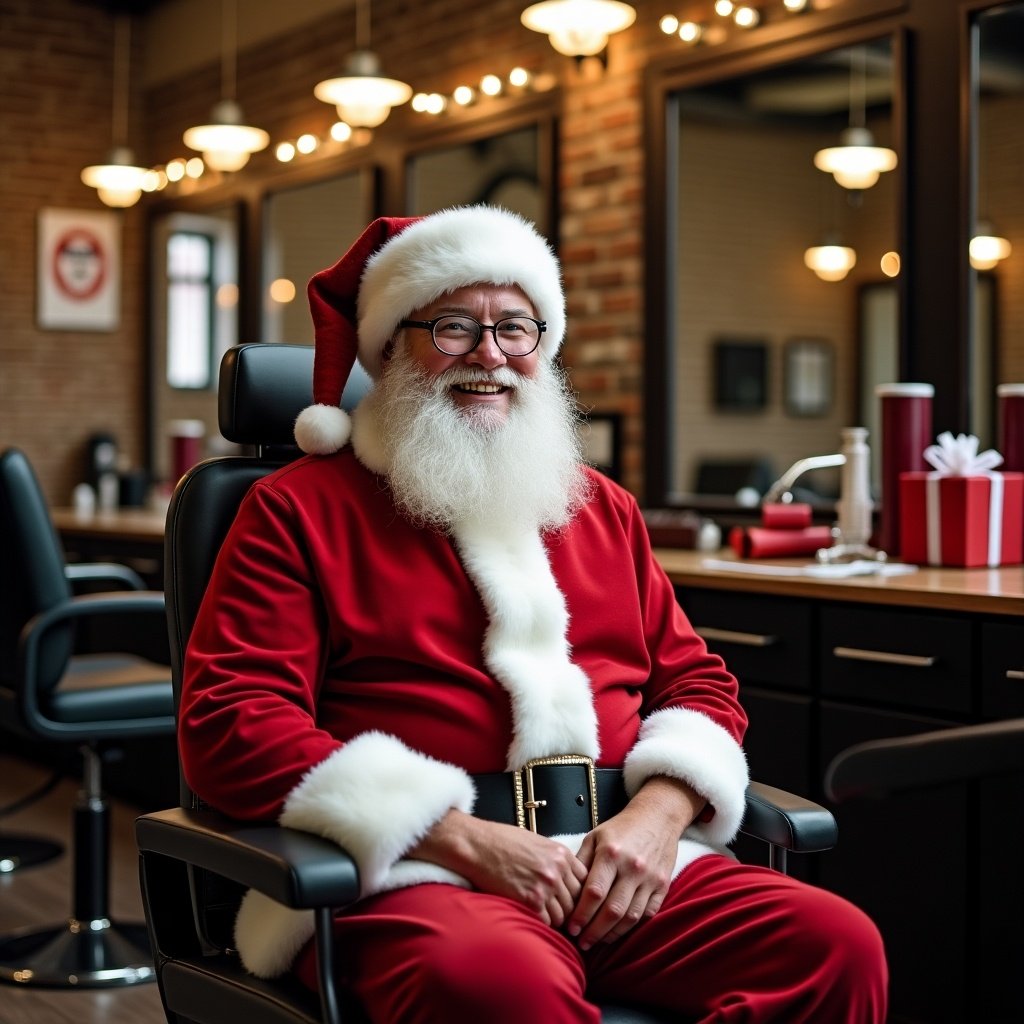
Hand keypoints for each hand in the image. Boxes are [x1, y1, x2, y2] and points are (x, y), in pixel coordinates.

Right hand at [409, 810, 588, 927]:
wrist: (477, 845)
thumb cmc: (502, 842)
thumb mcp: (538, 844)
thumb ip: (556, 861)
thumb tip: (566, 881)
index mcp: (562, 854)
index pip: (585, 883)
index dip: (580, 896)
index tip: (574, 904)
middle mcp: (557, 869)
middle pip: (577, 902)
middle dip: (571, 912)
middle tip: (564, 920)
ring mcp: (545, 885)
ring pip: (564, 916)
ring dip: (556, 921)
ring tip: (546, 921)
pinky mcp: (530, 900)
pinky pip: (547, 922)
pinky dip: (543, 925)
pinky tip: (534, 920)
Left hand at [567, 776, 703, 950]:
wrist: (657, 817)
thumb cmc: (621, 828)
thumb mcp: (595, 836)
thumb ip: (581, 862)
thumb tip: (565, 890)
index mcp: (611, 853)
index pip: (594, 892)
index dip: (581, 914)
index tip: (570, 927)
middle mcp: (632, 867)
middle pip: (612, 910)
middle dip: (594, 931)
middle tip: (581, 942)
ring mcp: (650, 878)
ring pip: (631, 917)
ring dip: (612, 934)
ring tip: (597, 941)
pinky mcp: (663, 885)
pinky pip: (647, 914)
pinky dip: (631, 927)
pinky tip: (617, 931)